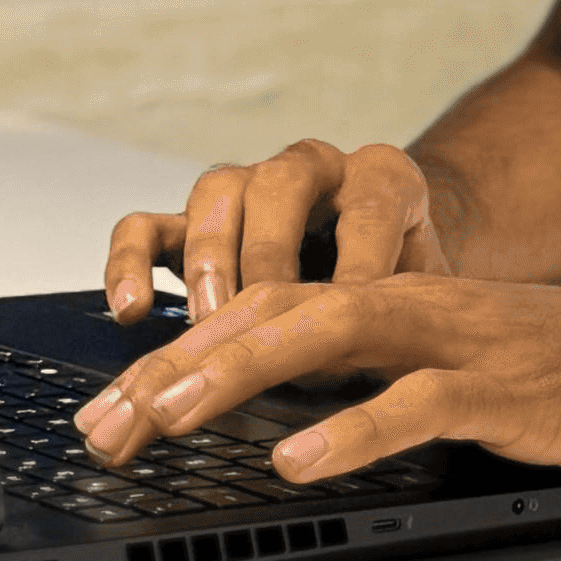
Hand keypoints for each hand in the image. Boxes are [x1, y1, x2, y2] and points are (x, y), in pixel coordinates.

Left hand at [71, 270, 560, 482]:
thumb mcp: (482, 380)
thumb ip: (399, 389)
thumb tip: (303, 436)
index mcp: (414, 304)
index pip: (275, 308)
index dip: (186, 350)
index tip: (115, 400)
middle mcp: (428, 306)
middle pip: (276, 312)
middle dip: (178, 364)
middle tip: (102, 418)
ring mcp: (469, 343)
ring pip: (330, 336)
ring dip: (236, 376)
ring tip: (164, 416)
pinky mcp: (517, 388)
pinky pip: (422, 400)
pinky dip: (354, 426)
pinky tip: (298, 458)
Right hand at [101, 138, 455, 323]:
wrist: (387, 259)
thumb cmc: (410, 290)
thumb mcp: (429, 298)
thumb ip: (418, 318)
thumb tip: (404, 389)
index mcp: (381, 178)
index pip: (369, 206)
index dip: (360, 265)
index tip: (354, 325)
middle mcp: (311, 170)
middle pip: (281, 186)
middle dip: (271, 256)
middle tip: (267, 319)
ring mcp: (245, 189)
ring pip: (216, 194)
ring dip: (210, 260)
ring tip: (208, 323)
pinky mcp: (193, 223)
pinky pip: (147, 225)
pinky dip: (131, 263)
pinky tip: (130, 312)